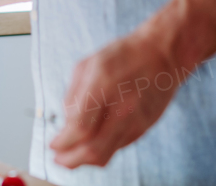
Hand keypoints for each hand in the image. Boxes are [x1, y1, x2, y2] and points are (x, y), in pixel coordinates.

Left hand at [49, 30, 180, 168]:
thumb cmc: (123, 55)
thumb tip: (66, 124)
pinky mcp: (143, 128)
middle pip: (92, 150)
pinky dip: (101, 150)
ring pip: (106, 154)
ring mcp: (135, 120)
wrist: (162, 55)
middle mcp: (122, 107)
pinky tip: (91, 144)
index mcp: (103, 85)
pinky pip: (117, 147)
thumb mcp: (88, 64)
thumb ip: (73, 95)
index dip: (62, 142)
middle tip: (58, 159)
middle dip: (70, 160)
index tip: (52, 145)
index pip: (79, 127)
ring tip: (71, 157)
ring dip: (84, 160)